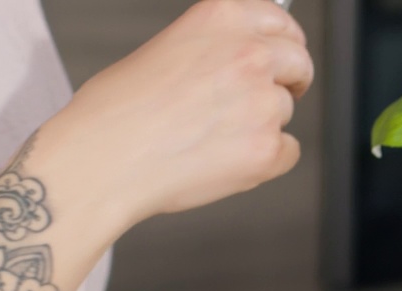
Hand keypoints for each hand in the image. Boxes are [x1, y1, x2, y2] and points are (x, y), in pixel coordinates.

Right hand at [35, 0, 313, 234]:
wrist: (102, 160)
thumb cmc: (116, 112)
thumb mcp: (165, 48)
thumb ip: (213, 48)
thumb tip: (241, 61)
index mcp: (222, 19)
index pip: (280, 21)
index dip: (284, 41)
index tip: (284, 52)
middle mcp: (249, 54)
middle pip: (299, 63)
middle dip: (290, 80)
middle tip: (269, 97)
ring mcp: (262, 102)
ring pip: (285, 111)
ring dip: (263, 123)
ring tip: (213, 135)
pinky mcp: (267, 148)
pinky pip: (288, 152)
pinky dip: (265, 160)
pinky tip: (225, 159)